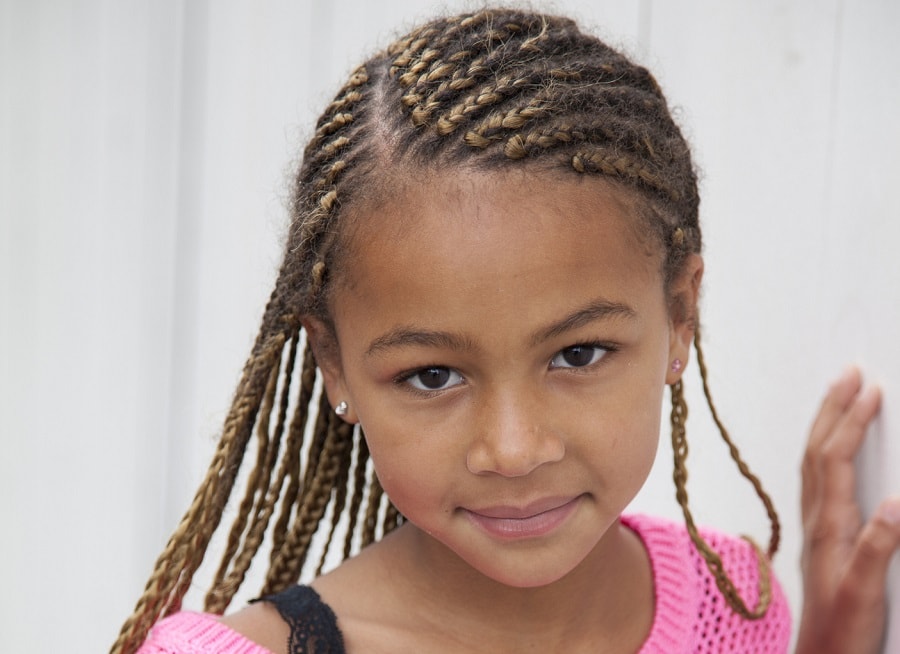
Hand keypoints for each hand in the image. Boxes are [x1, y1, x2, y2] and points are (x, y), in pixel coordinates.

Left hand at [796, 367, 899, 653]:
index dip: (851, 421)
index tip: (869, 389)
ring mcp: (815, 524)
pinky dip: (824, 451)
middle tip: (848, 373)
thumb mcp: (866, 590)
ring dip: (825, 424)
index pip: (835, 458)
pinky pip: (816, 478)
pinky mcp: (820, 535)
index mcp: (830, 523)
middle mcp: (817, 517)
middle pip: (818, 449)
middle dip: (833, 408)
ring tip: (838, 396)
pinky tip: (830, 450)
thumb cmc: (844, 627)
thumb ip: (879, 548)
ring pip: (813, 461)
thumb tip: (897, 502)